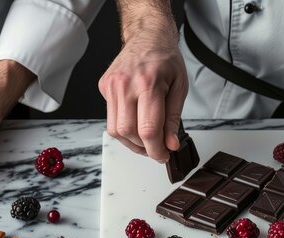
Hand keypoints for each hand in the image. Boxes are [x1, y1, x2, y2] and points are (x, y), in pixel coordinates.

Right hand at [99, 0, 186, 162]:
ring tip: (145, 139)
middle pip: (128, 133)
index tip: (162, 155)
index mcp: (148, 84)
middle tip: (155, 148)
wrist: (147, 37)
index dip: (155, 149)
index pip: (148, 129)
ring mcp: (111, 86)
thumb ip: (174, 119)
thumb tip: (170, 144)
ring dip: (131, 141)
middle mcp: (126, 85)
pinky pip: (110, 117)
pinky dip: (123, 125)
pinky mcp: (104, 87)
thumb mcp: (180, 88)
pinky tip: (134, 118)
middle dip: (143, 147)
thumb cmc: (165, 59)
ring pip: (115, 130)